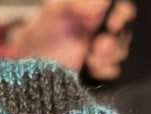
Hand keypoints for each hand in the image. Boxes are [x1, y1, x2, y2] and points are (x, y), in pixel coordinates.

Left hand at [9, 0, 135, 79]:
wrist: (27, 57)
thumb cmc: (39, 28)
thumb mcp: (53, 10)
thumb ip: (73, 4)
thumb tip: (98, 5)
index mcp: (94, 11)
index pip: (119, 10)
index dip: (122, 15)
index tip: (113, 24)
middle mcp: (100, 29)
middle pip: (123, 33)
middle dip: (115, 41)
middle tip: (99, 48)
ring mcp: (98, 50)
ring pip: (119, 52)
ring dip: (110, 57)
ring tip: (92, 59)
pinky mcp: (94, 69)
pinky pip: (111, 70)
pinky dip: (105, 70)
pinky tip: (92, 69)